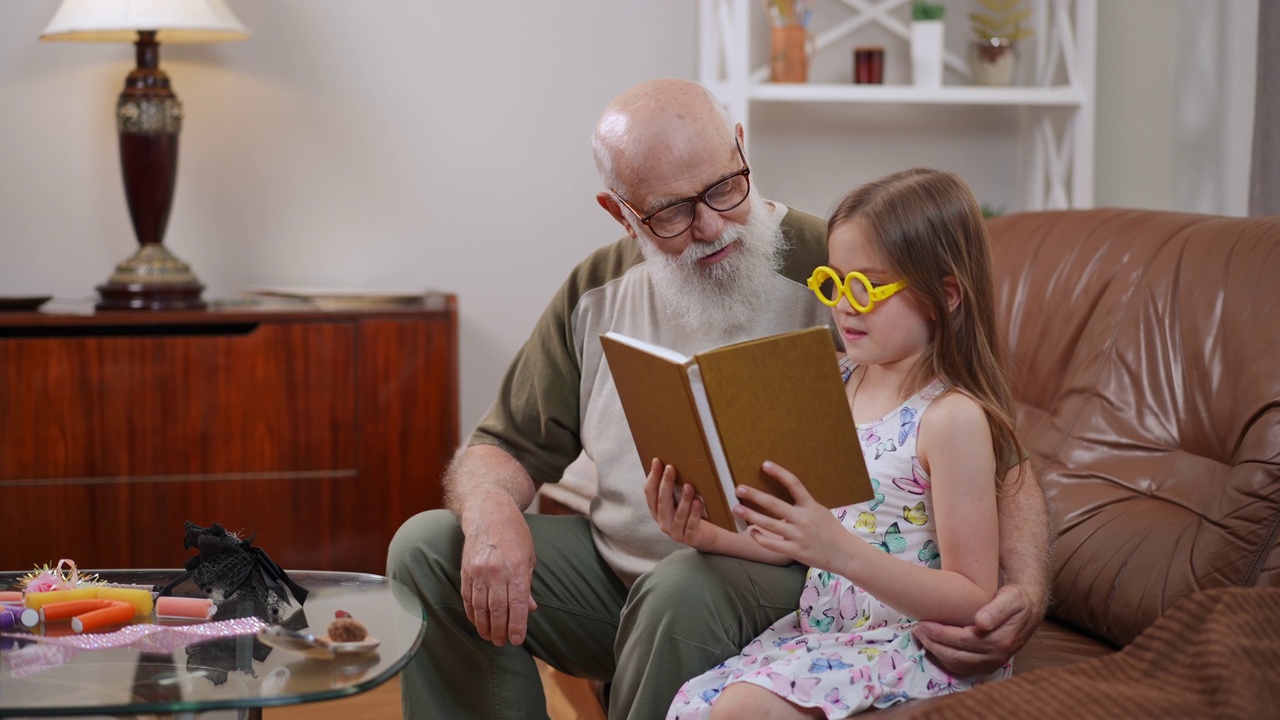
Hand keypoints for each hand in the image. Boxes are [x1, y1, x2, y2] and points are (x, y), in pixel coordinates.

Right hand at [459, 498, 538, 646]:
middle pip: (497, 610)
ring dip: (485, 626)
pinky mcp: (465, 571)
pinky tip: (477, 622)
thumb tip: (530, 609)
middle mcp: (496, 571)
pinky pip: (468, 597)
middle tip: (503, 643)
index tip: (517, 640)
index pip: (517, 605)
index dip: (517, 626)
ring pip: (480, 607)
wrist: (489, 513)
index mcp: (516, 569)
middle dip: (501, 630)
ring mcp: (478, 571)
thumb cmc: (514, 535)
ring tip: (490, 637)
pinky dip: (472, 613)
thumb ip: (527, 585)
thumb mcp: (529, 557)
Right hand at [643, 458, 718, 551]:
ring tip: (689, 486)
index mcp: (657, 511)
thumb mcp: (680, 499)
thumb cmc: (692, 513)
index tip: (657, 461)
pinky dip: (695, 514)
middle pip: (662, 502)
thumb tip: (671, 462)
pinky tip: (698, 502)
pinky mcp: (690, 539)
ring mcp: (676, 532)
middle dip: (666, 484)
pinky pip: (691, 525)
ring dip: (683, 499)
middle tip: (671, 468)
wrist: (709, 535)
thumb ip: (674, 487)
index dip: (652, 477)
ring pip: (678, 514)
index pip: (650, 493)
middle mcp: (663, 522)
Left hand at [732, 461, 847, 569]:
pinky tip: (751, 531)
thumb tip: (785, 494)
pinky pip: (771, 544)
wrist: (844, 554)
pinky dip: (759, 537)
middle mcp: (803, 519)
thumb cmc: (831, 531)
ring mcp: (798, 535)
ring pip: (768, 524)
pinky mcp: (794, 551)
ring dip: (750, 515)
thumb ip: (803, 505)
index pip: (794, 484)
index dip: (779, 473)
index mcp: (811, 506)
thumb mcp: (820, 511)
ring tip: (737, 508)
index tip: (764, 464)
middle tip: (739, 488)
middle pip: (774, 504)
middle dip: (754, 495)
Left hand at [913, 583, 1039, 674]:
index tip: (923, 623)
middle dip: (933, 643)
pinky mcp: (987, 666)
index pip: (962, 641)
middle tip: (916, 629)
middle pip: (956, 655)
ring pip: (956, 664)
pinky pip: (961, 668)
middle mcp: (996, 657)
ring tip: (920, 637)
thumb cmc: (1016, 601)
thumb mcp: (1011, 598)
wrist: (1028, 611)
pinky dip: (944, 659)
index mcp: (1000, 640)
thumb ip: (996, 610)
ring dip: (935, 652)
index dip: (940, 634)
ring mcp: (992, 664)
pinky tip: (933, 647)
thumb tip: (981, 622)